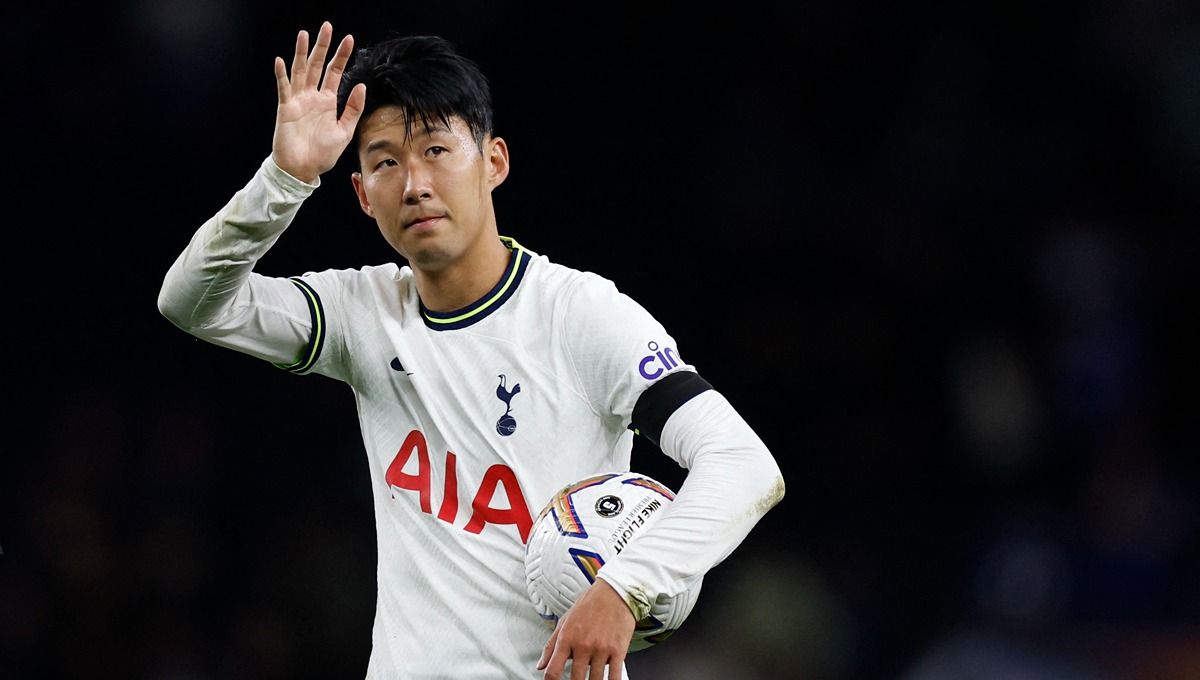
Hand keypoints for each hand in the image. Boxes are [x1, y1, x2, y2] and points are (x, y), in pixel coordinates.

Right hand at [271, 21, 365, 182]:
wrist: (303, 169)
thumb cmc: (323, 153)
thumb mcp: (344, 131)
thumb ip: (353, 109)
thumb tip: (361, 86)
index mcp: (328, 101)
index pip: (335, 73)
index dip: (342, 56)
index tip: (349, 39)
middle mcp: (312, 97)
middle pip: (317, 66)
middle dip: (323, 46)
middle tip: (327, 27)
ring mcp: (298, 101)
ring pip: (300, 71)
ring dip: (302, 53)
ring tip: (305, 35)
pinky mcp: (285, 108)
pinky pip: (283, 88)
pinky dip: (282, 75)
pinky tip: (281, 60)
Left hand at [537, 579, 635, 679]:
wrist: (614, 592)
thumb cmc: (589, 605)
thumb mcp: (565, 621)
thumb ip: (551, 645)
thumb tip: (540, 666)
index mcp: (567, 638)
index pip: (553, 671)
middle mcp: (583, 645)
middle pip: (575, 679)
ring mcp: (601, 649)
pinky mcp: (618, 650)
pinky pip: (614, 676)